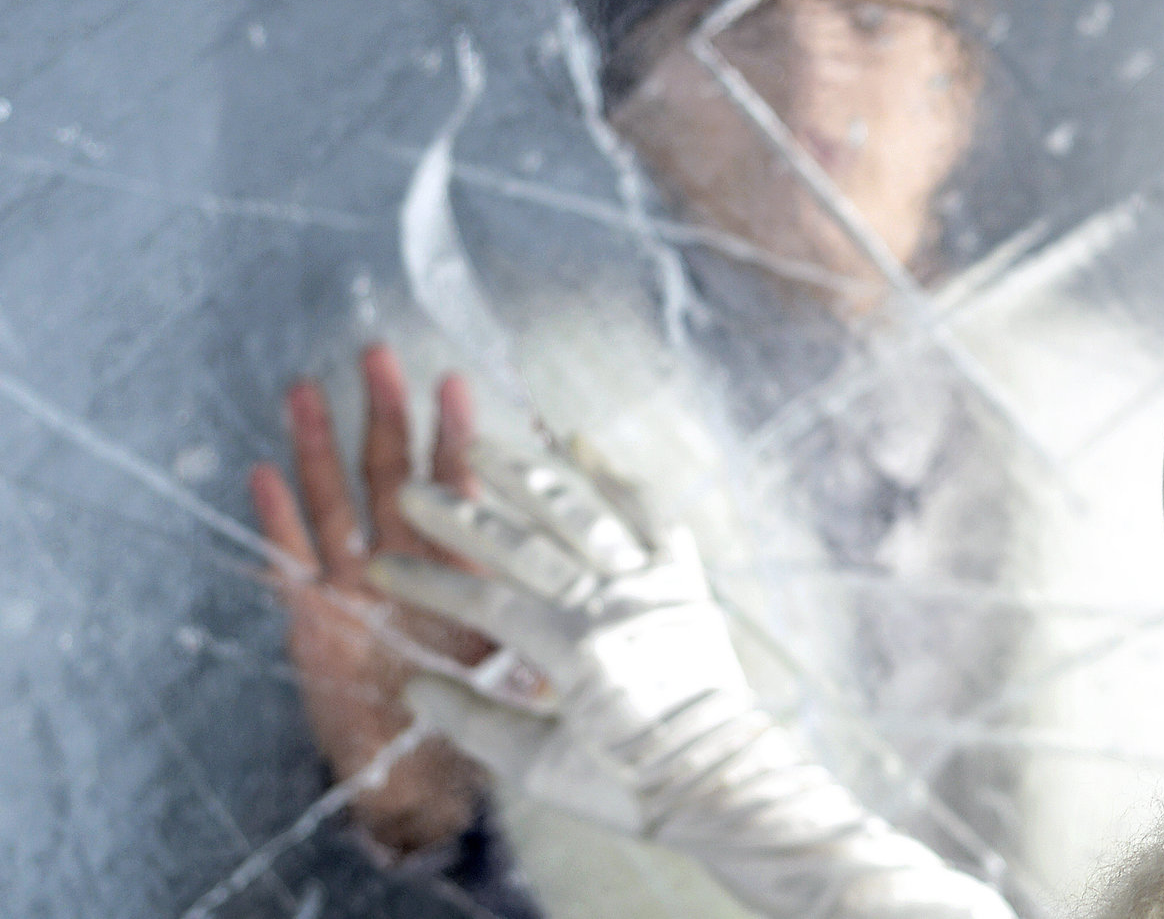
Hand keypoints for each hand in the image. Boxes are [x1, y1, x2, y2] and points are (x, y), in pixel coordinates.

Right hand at [248, 344, 495, 856]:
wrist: (422, 778)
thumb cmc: (480, 713)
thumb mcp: (524, 660)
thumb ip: (541, 603)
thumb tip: (592, 573)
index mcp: (460, 565)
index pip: (462, 488)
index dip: (458, 439)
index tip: (458, 381)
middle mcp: (405, 561)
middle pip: (393, 474)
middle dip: (386, 413)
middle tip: (379, 353)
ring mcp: (353, 585)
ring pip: (335, 502)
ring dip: (320, 446)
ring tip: (307, 389)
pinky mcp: (312, 620)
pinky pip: (291, 563)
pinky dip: (278, 521)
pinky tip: (262, 473)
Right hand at [380, 439, 1015, 917]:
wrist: (722, 779)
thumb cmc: (628, 782)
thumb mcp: (541, 769)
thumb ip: (475, 724)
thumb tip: (412, 688)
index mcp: (577, 654)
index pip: (485, 603)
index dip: (428, 583)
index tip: (380, 567)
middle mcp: (617, 605)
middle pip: (527, 546)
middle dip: (463, 517)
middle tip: (412, 490)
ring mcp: (656, 584)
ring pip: (585, 513)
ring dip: (530, 477)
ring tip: (480, 447)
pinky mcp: (686, 578)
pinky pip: (652, 512)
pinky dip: (616, 476)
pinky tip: (580, 443)